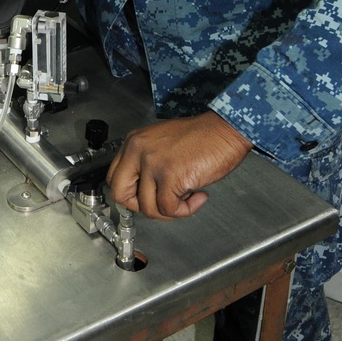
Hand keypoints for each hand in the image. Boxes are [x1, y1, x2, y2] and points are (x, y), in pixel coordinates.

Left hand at [107, 111, 252, 218]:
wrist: (226, 130)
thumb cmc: (202, 136)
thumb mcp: (163, 143)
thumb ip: (146, 163)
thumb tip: (143, 192)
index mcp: (135, 142)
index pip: (115, 177)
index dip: (131, 194)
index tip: (148, 197)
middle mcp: (138, 150)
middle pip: (120, 194)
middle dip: (141, 206)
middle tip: (162, 204)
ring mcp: (153, 163)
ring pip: (147, 207)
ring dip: (170, 210)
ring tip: (187, 197)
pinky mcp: (170, 176)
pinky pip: (169, 209)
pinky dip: (186, 210)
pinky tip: (198, 196)